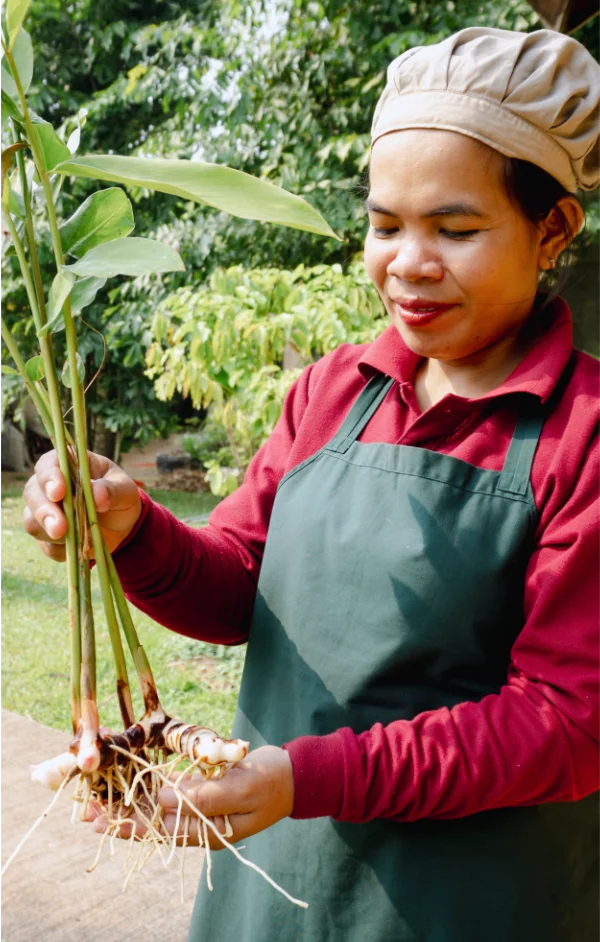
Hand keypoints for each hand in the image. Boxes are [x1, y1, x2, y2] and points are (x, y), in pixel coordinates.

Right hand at [23, 449, 141, 560]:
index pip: (48, 465)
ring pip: (32, 521)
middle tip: (59, 526)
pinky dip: (59, 549)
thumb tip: (97, 494)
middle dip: (43, 510)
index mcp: (67, 466)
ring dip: (47, 531)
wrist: (123, 525)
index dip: (49, 477)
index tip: (59, 491)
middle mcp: (48, 487)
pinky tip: (77, 548)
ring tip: (67, 537)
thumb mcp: (125, 489)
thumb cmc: (120, 496)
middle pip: (32, 494)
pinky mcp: (48, 537)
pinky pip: (46, 545)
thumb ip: (113, 489)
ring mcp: (44, 512)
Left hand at [93, 746, 294, 848]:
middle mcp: (202, 825)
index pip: (162, 831)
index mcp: (211, 831)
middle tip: (86, 813)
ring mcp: (204, 810)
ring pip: (159, 810)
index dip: (130, 825)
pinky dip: (151, 788)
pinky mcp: (206, 793)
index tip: (102, 821)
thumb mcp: (241, 787)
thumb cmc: (273, 779)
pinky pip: (172, 794)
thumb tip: (164, 800)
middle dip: (121, 818)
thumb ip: (203, 795)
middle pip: (154, 824)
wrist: (297, 774)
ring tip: (99, 801)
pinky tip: (132, 783)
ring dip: (130, 804)